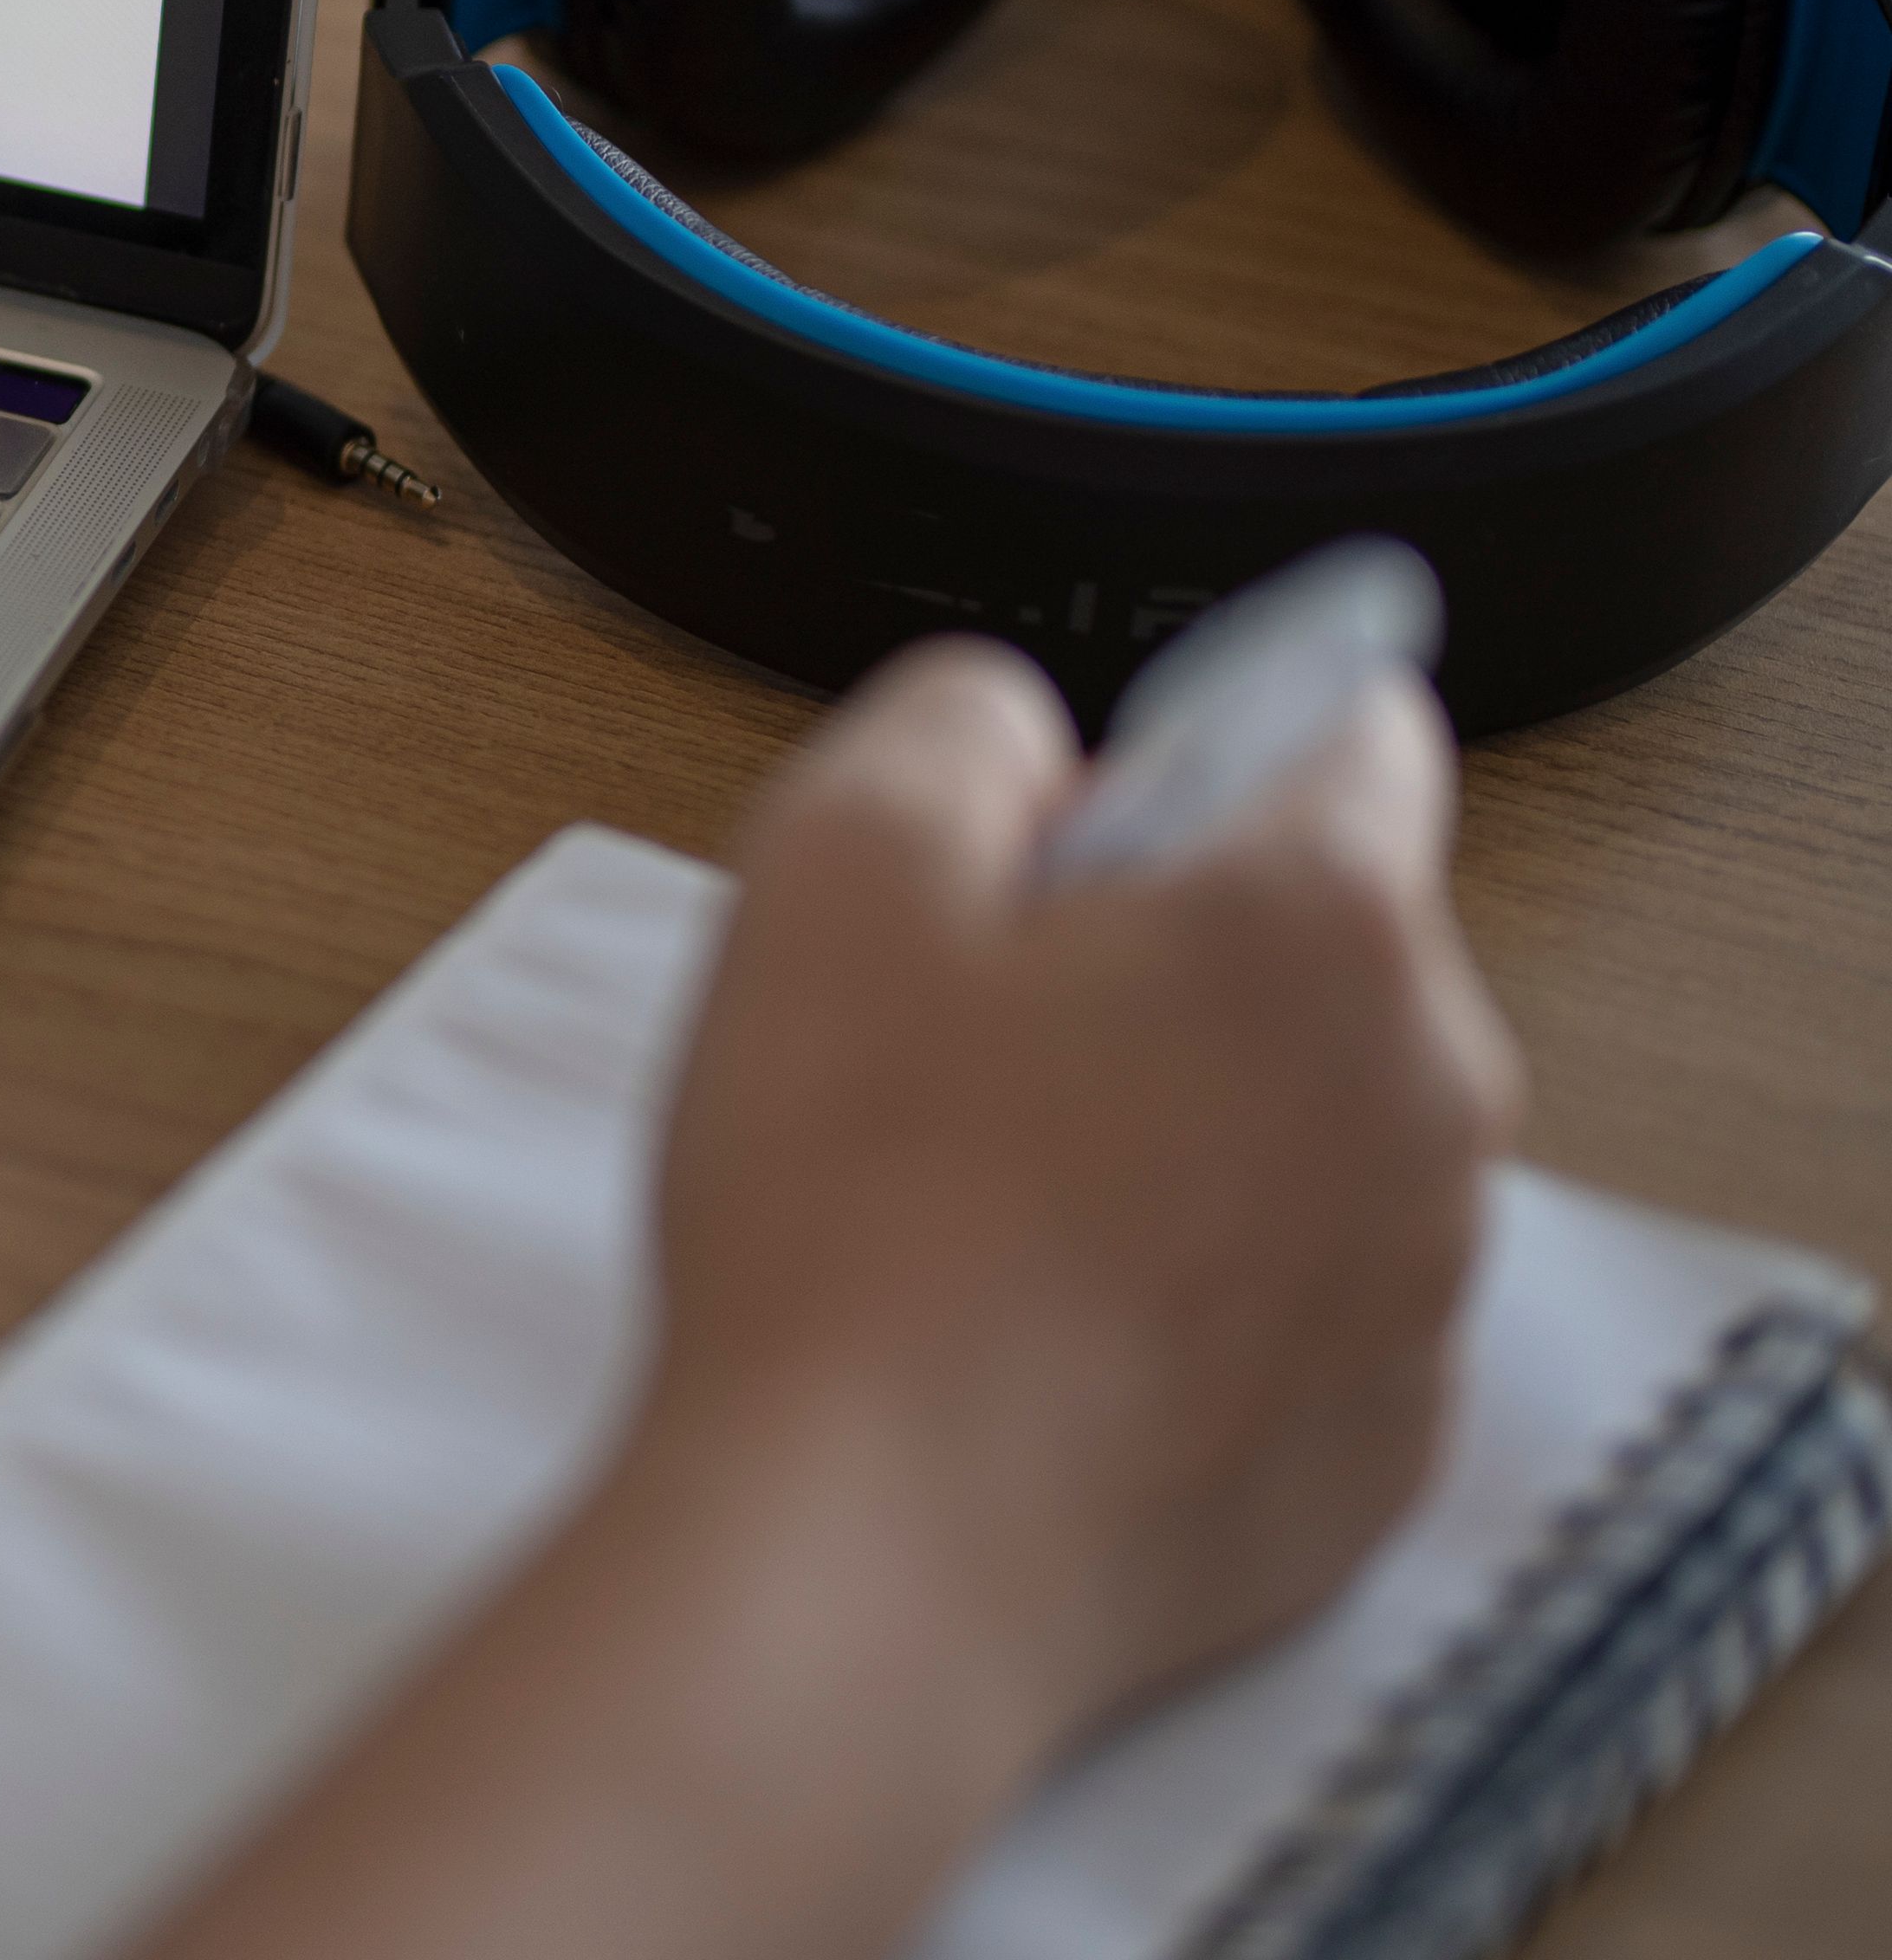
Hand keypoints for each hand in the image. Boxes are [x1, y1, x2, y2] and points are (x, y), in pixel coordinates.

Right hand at [155, 639, 1518, 1959]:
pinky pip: (1304, 1297)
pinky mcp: (1379, 1442)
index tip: (1063, 838)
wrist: (875, 1543)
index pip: (1354, 730)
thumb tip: (1029, 741)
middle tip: (970, 1032)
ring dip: (1183, 1117)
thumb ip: (954, 722)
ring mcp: (1423, 1285)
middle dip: (1170, 948)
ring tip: (988, 1197)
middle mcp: (1434, 1096)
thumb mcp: (832, 860)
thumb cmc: (853, 1211)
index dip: (1190, 750)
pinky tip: (1044, 1328)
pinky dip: (1199, 1288)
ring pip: (1315, 1120)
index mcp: (1327, 926)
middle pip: (1325, 938)